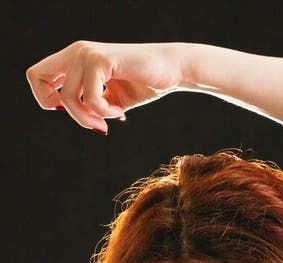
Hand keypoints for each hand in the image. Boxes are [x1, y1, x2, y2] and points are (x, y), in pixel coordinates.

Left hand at [26, 40, 183, 132]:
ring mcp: (86, 53)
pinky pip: (89, 98)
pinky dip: (104, 112)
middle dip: (61, 108)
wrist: (172, 70)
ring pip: (68, 98)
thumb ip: (92, 104)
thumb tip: (83, 119)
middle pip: (38, 80)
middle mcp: (76, 51)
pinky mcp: (100, 60)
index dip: (47, 99)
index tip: (76, 111)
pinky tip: (121, 111)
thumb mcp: (112, 98)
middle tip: (90, 120)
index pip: (38, 76)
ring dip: (89, 117)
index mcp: (75, 58)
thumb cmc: (145, 83)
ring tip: (112, 117)